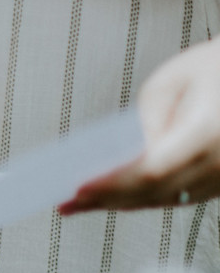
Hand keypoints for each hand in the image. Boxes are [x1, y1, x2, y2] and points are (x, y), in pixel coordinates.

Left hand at [62, 40, 219, 213]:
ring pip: (163, 200)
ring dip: (121, 203)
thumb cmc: (216, 69)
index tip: (78, 188)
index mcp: (207, 132)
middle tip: (67, 202)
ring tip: (81, 203)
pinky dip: (144, 197)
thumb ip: (144, 119)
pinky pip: (178, 196)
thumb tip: (122, 154)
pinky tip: (115, 197)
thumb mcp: (171, 81)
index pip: (151, 169)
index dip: (111, 183)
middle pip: (153, 192)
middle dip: (106, 198)